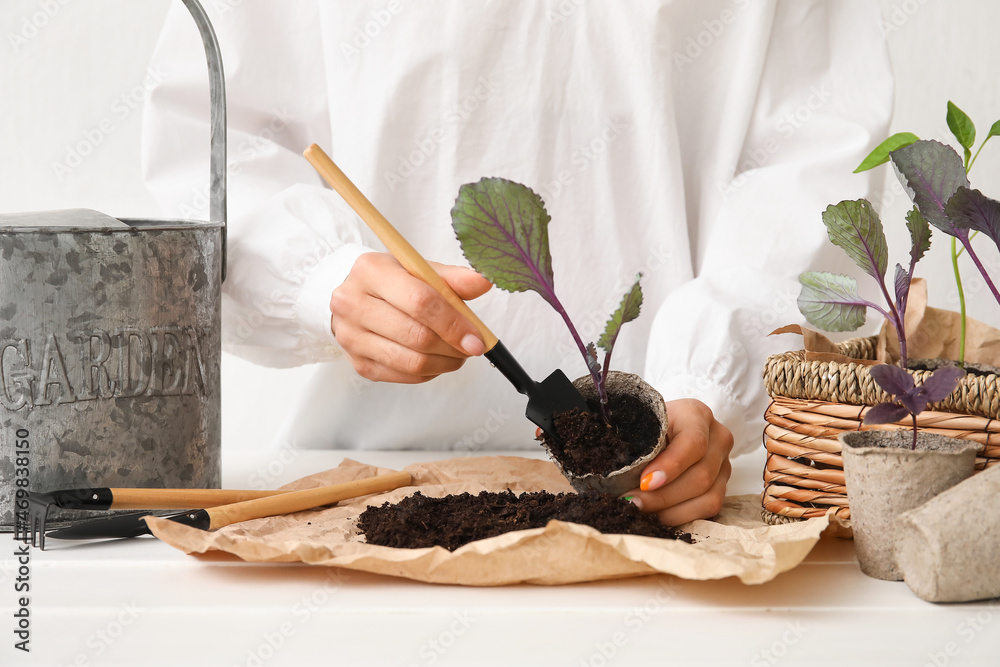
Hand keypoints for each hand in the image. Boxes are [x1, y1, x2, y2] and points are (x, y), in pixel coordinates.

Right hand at [330, 252, 491, 382]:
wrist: (356, 298)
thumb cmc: (394, 281)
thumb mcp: (420, 270)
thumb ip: (453, 278)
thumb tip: (484, 281)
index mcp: (370, 271)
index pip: (420, 301)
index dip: (453, 323)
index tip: (478, 338)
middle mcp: (352, 304)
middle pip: (417, 335)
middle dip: (453, 346)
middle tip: (473, 347)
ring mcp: (351, 337)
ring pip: (412, 361)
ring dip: (445, 362)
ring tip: (458, 353)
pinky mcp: (359, 363)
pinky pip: (405, 376)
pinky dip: (430, 372)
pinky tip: (438, 359)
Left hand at [626, 399, 732, 525]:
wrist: (663, 429)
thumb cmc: (648, 427)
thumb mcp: (642, 427)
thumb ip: (637, 446)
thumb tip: (623, 479)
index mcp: (696, 414)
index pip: (693, 443)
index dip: (670, 466)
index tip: (644, 482)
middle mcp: (717, 437)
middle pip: (701, 475)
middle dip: (663, 495)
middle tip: (633, 503)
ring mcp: (724, 462)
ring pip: (708, 496)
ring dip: (671, 510)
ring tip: (643, 512)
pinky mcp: (723, 484)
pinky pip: (709, 508)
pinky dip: (682, 516)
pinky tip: (658, 516)